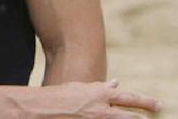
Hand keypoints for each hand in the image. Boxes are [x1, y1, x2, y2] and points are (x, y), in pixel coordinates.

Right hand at [26, 79, 161, 117]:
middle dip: (143, 117)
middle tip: (151, 116)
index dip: (146, 102)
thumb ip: (99, 87)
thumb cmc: (59, 95)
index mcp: (101, 95)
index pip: (130, 98)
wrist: (41, 108)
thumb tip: (116, 83)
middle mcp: (102, 110)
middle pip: (131, 117)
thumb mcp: (81, 88)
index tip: (157, 105)